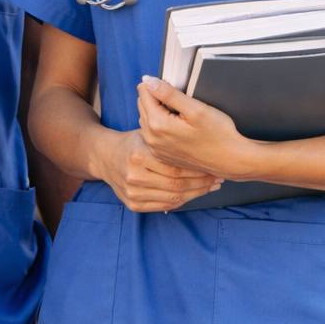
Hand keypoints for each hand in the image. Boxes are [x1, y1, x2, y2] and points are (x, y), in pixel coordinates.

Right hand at [89, 128, 221, 212]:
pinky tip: (194, 194)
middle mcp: (134, 176)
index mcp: (139, 155)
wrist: (107, 157)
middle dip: (201, 183)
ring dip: (196, 194)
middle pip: (176, 185)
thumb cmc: (135, 141)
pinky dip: (182, 201)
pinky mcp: (132, 204)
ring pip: (173, 198)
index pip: (176, 167)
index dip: (198, 169)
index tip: (214, 166)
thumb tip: (196, 117)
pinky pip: (164, 205)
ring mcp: (132, 192)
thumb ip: (167, 129)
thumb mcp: (148, 131)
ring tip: (211, 186)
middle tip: (218, 179)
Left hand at [137, 76, 257, 178]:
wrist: (229, 160)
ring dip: (158, 112)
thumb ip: (169, 93)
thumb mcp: (196, 108)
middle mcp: (152, 139)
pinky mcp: (162, 156)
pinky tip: (179, 128)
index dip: (159, 84)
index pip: (144, 92)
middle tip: (181, 102)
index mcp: (157, 124)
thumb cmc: (218, 135)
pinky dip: (161, 127)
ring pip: (146, 119)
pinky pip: (153, 134)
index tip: (175, 88)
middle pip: (143, 105)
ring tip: (181, 115)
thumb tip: (148, 81)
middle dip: (157, 98)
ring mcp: (156, 149)